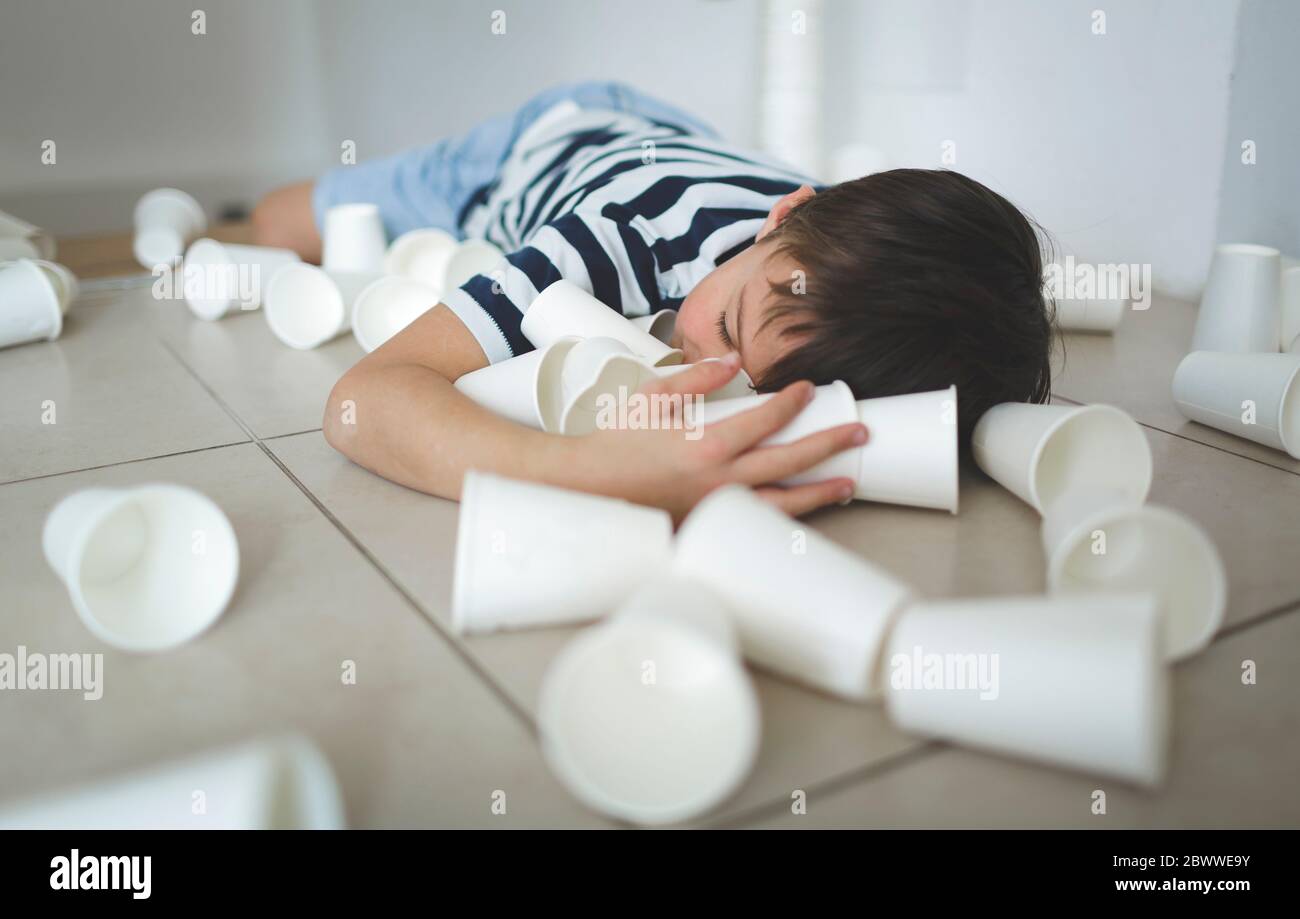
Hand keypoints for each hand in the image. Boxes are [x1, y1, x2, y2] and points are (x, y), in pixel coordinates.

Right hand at [578, 353, 867, 521]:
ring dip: (818, 493)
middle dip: (828, 446)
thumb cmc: (612, 443)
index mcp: (705, 444)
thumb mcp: (651, 397)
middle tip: (857, 433)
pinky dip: (784, 518)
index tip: (809, 389)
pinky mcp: (707, 529)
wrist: (582, 490)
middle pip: (788, 462)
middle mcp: (718, 480)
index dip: (793, 402)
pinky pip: (755, 524)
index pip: (765, 419)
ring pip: (781, 503)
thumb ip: (695, 377)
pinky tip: (800, 512)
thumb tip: (732, 360)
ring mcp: (714, 510)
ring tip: (846, 484)